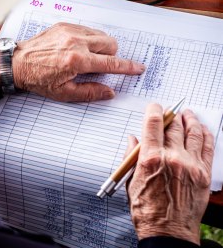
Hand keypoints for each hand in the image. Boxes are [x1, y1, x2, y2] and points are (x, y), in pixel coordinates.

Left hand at [12, 22, 144, 101]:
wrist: (18, 63)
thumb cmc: (38, 79)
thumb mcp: (64, 93)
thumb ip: (90, 92)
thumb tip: (109, 91)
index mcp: (77, 61)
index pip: (111, 63)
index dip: (127, 67)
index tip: (137, 68)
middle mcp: (76, 42)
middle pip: (111, 44)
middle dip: (112, 55)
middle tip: (101, 65)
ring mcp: (70, 31)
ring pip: (100, 35)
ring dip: (101, 46)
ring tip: (88, 56)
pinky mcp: (64, 25)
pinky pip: (87, 29)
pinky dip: (89, 38)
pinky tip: (78, 47)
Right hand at [126, 105, 213, 244]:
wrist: (168, 232)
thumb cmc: (146, 210)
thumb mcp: (131, 182)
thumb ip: (132, 156)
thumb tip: (133, 140)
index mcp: (151, 159)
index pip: (153, 124)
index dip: (154, 110)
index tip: (154, 106)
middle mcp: (172, 158)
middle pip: (174, 126)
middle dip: (171, 114)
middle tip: (170, 111)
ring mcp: (190, 165)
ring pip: (193, 133)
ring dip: (190, 119)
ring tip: (188, 114)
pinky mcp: (203, 174)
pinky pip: (208, 147)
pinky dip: (206, 134)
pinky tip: (203, 129)